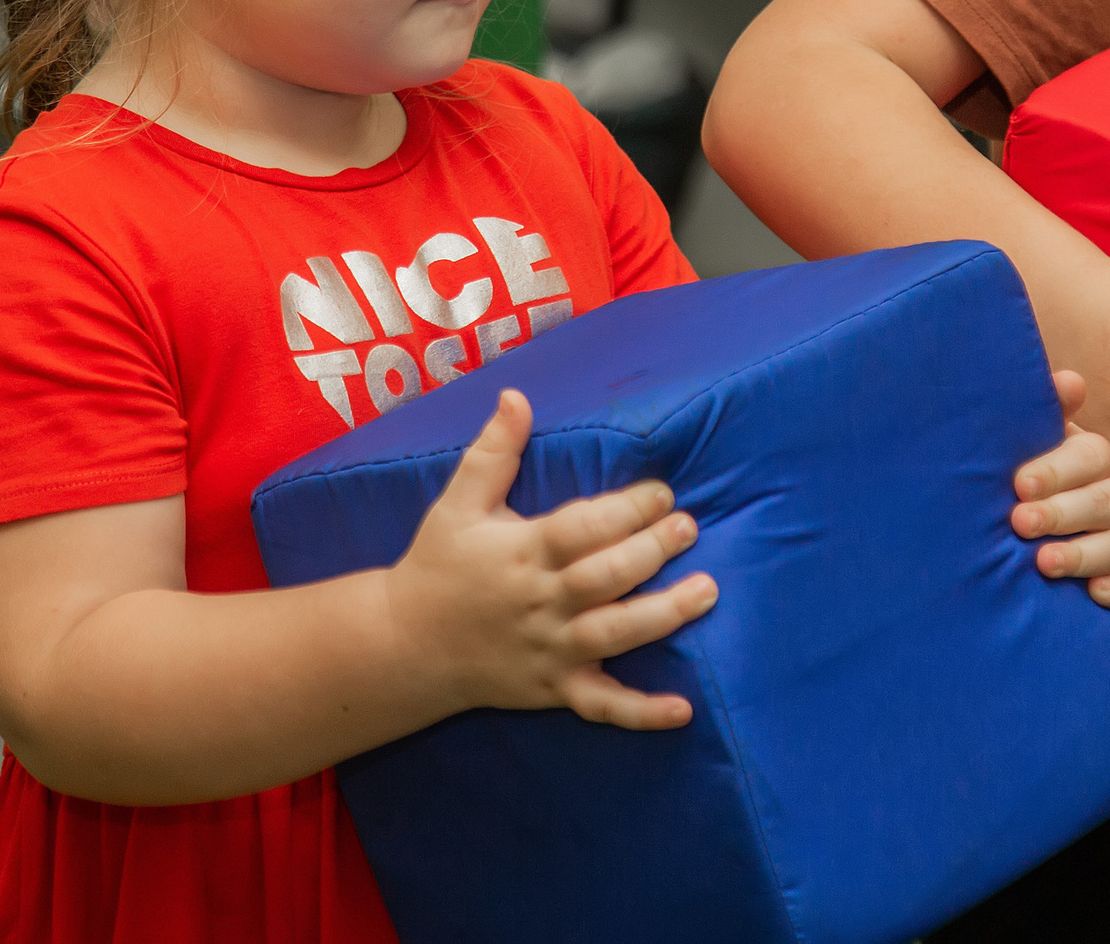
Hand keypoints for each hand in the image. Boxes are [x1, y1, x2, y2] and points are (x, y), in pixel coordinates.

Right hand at [384, 390, 719, 729]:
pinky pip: (602, 706)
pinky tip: (684, 710)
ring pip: (614, 635)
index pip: (580, 529)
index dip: (624, 511)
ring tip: (706, 591)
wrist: (404, 646)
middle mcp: (541, 603)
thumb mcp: (456, 504)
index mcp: (522, 553)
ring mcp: (551, 651)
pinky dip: (642, 713)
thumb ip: (493, 452)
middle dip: (651, 552)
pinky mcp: (554, 690)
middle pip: (605, 578)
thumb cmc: (437, 566)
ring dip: (664, 615)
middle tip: (689, 527)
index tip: (663, 492)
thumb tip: (517, 396)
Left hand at [1011, 369, 1109, 611]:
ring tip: (1043, 562)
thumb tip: (1070, 381)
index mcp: (1093, 457)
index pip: (1091, 456)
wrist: (1013, 527)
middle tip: (1020, 522)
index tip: (1020, 484)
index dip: (1057, 470)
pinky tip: (1095, 594)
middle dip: (1062, 513)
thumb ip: (1043, 410)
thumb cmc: (1018, 476)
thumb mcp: (1023, 441)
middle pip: (1107, 500)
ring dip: (1085, 554)